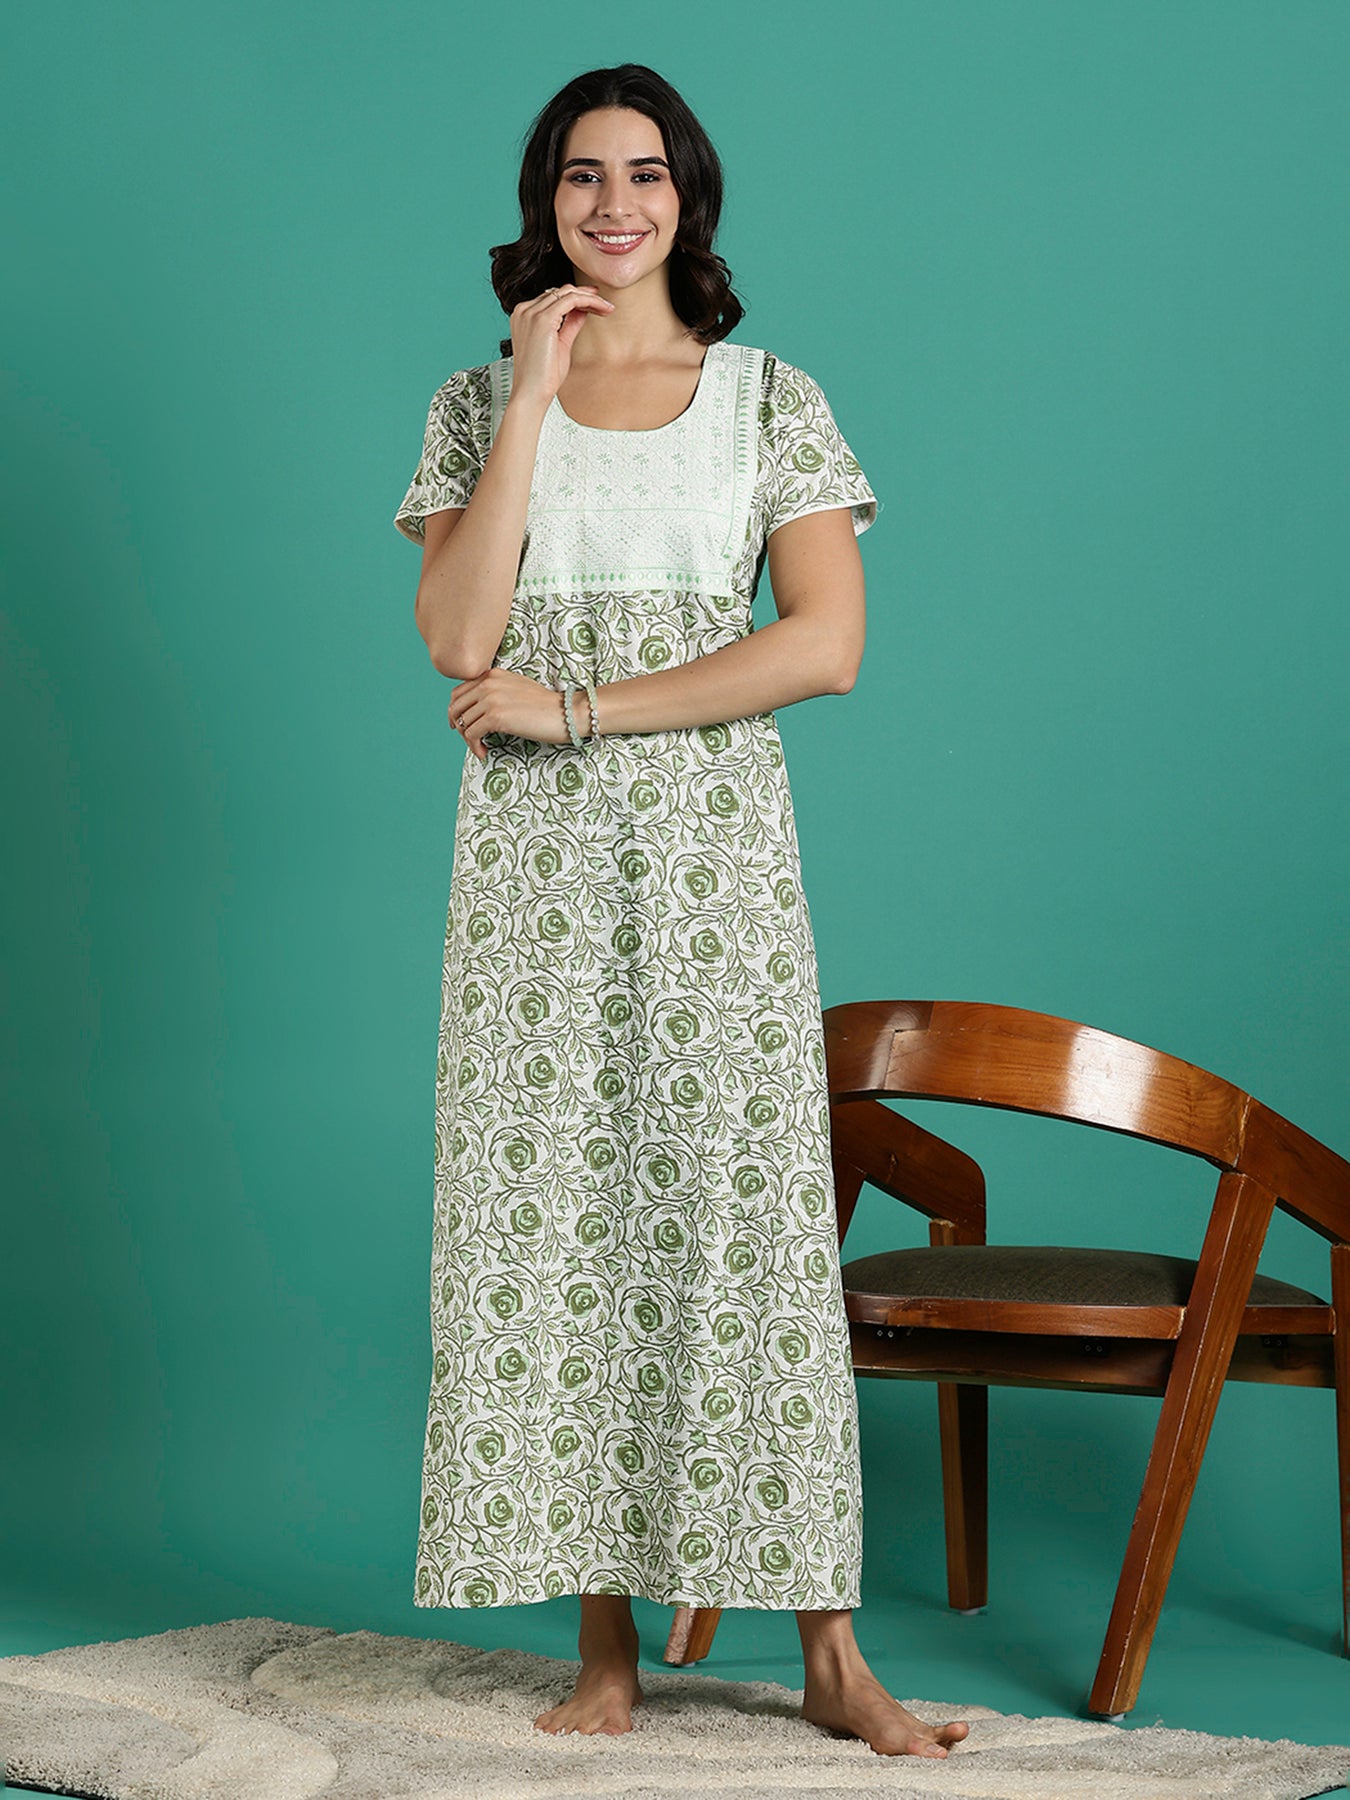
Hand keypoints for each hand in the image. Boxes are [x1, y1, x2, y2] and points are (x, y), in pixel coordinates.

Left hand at [448, 670, 589, 758]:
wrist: (566, 712)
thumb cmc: (546, 705)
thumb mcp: (516, 688)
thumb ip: (496, 691)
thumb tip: (477, 708)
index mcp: (492, 674)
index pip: (459, 692)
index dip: (456, 711)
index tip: (461, 725)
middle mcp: (488, 683)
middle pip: (455, 707)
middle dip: (458, 726)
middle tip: (470, 739)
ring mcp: (491, 699)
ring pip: (462, 722)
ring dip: (468, 740)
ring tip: (481, 748)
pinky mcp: (495, 717)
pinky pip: (472, 734)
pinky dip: (475, 746)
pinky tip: (485, 752)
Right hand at [509, 283, 615, 410]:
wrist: (532, 394)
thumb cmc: (543, 376)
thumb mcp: (560, 344)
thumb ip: (569, 325)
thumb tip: (583, 311)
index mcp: (524, 316)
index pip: (553, 297)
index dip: (576, 298)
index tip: (595, 303)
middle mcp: (525, 310)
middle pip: (560, 291)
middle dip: (585, 295)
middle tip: (605, 303)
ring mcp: (531, 313)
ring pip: (567, 292)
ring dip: (591, 298)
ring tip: (607, 307)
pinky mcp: (542, 319)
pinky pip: (571, 300)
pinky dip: (589, 301)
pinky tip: (601, 309)